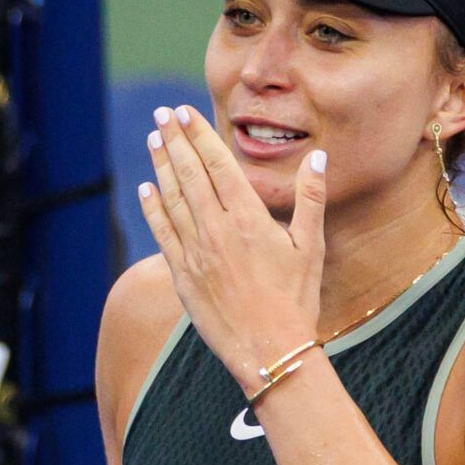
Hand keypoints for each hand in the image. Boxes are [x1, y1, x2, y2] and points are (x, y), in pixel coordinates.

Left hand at [136, 103, 328, 395]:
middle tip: (163, 114)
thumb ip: (311, 198)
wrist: (269, 351)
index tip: (185, 112)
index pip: (218, 165)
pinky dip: (152, 208)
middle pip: (190, 174)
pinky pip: (162, 233)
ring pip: (172, 199)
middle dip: (175, 140)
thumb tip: (319, 156)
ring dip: (161, 166)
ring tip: (154, 140)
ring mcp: (195, 253)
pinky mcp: (182, 276)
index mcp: (248, 219)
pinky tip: (146, 189)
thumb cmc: (296, 300)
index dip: (200, 136)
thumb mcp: (311, 247)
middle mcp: (216, 230)